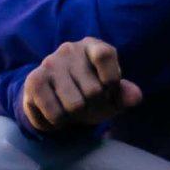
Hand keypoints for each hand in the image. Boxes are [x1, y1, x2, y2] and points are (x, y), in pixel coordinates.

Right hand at [21, 38, 143, 131]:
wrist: (53, 102)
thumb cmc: (89, 95)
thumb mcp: (111, 96)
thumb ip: (125, 95)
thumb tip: (136, 97)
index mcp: (92, 46)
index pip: (105, 54)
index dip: (111, 80)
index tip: (109, 90)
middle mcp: (69, 49)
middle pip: (94, 90)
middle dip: (94, 106)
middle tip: (86, 103)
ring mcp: (49, 63)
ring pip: (75, 105)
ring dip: (75, 116)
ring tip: (70, 109)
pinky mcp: (34, 81)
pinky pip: (55, 114)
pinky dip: (58, 123)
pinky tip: (55, 113)